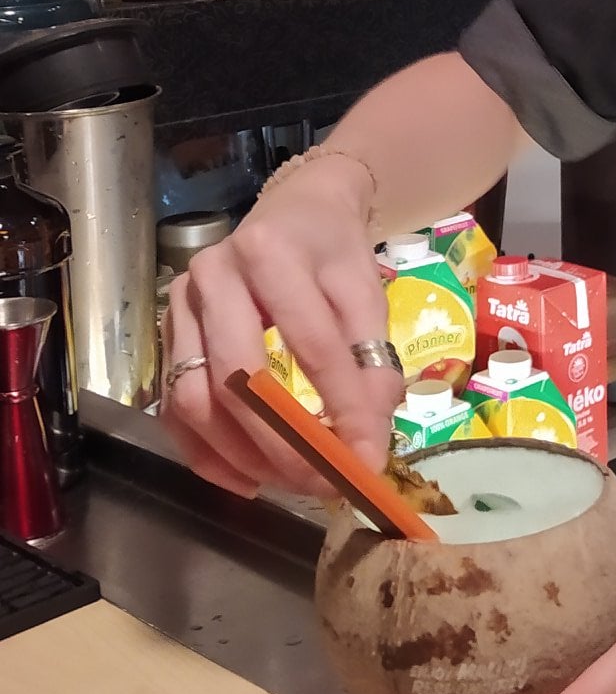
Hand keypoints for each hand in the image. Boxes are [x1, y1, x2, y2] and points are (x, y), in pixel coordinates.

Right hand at [161, 158, 400, 496]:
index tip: (367, 458)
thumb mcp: (366, 291)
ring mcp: (179, 307)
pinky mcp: (166, 337)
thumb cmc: (332, 250)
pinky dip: (208, 454)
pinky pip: (173, 408)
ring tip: (292, 482)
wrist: (295, 210)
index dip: (340, 405)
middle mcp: (212, 277)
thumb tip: (370, 437)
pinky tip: (249, 479)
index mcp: (269, 253)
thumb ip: (373, 358)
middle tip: (322, 483)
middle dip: (282, 443)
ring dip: (243, 455)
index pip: (309, 342)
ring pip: (195, 399)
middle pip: (237, 377)